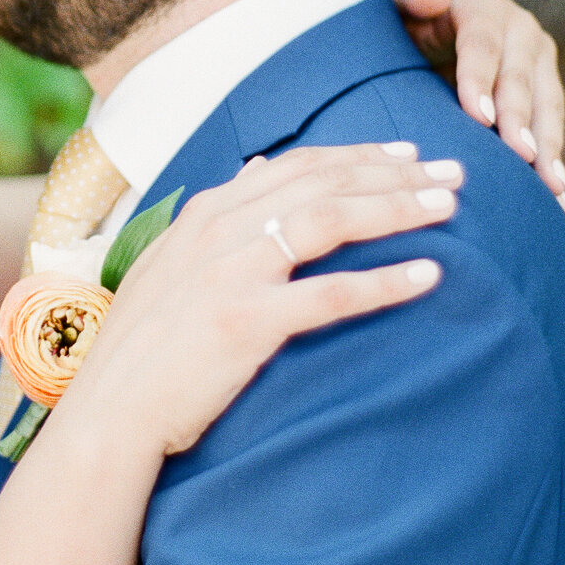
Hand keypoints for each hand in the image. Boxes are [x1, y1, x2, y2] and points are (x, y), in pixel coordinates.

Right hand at [63, 144, 461, 459]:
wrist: (110, 411)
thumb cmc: (145, 345)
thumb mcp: (171, 263)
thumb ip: (220, 214)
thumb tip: (260, 168)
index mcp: (206, 213)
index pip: (299, 166)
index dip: (360, 155)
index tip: (409, 152)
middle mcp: (221, 231)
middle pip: (325, 184)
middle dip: (396, 173)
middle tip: (454, 172)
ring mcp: (232, 274)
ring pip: (330, 222)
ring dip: (397, 209)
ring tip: (450, 208)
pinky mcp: (247, 322)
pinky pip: (331, 294)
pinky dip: (385, 282)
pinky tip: (429, 276)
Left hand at [381, 0, 564, 204]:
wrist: (424, 18)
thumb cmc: (403, 12)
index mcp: (482, 6)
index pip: (482, 44)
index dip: (481, 79)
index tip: (478, 116)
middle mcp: (519, 30)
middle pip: (521, 78)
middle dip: (522, 120)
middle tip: (522, 158)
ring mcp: (535, 60)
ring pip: (547, 104)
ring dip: (549, 146)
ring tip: (551, 187)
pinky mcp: (542, 90)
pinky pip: (550, 125)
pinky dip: (554, 160)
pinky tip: (558, 198)